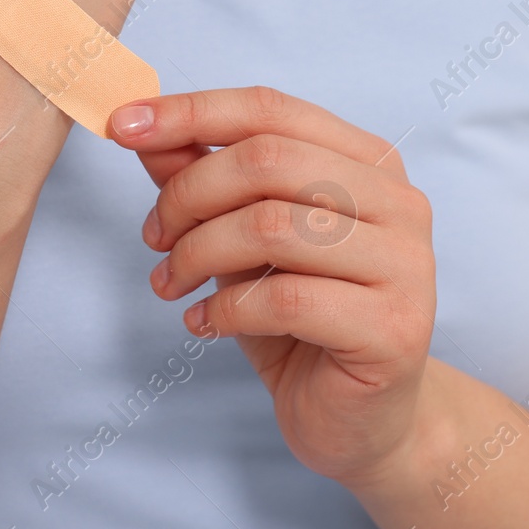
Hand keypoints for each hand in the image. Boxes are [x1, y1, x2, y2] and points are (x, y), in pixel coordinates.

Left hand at [110, 87, 435, 486]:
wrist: (357, 418)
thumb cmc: (301, 319)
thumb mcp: (241, 238)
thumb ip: (203, 178)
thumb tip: (146, 132)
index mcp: (368, 160)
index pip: (270, 110)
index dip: (191, 112)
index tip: (122, 125)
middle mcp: (399, 201)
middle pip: (268, 160)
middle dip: (189, 194)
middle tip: (154, 237)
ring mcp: (406, 264)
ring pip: (272, 226)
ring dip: (198, 253)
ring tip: (171, 283)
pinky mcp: (393, 328)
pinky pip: (284, 298)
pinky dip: (224, 308)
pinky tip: (203, 324)